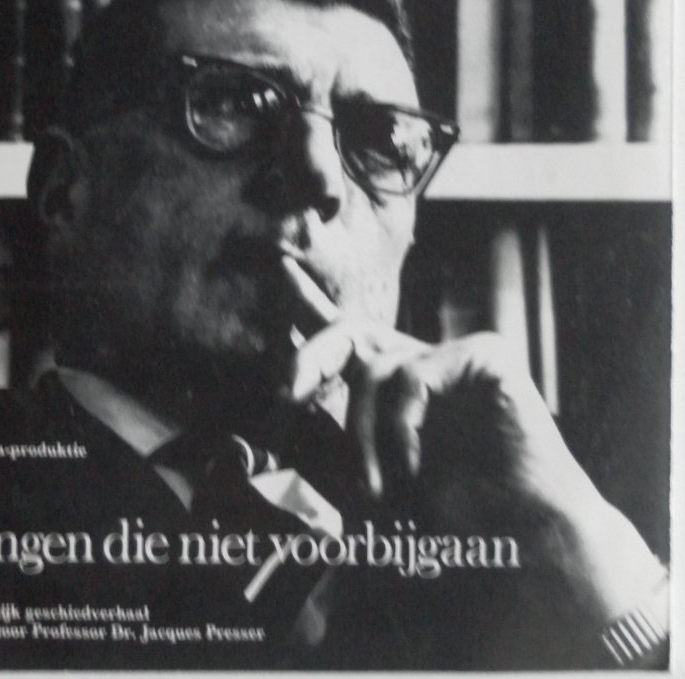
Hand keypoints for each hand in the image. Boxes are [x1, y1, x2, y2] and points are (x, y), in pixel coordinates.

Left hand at [279, 256, 665, 629]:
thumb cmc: (454, 509)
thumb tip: (287, 401)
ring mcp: (455, 355)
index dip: (311, 303)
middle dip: (309, 356)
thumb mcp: (376, 470)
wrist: (525, 537)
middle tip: (285, 393)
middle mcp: (423, 361)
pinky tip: (414, 466)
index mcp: (397, 383)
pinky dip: (402, 428)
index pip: (348, 333)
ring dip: (361, 433)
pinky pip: (414, 377)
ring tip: (374, 489)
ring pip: (376, 366)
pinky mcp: (486, 356)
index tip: (280, 268)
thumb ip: (336, 435)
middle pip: (350, 331)